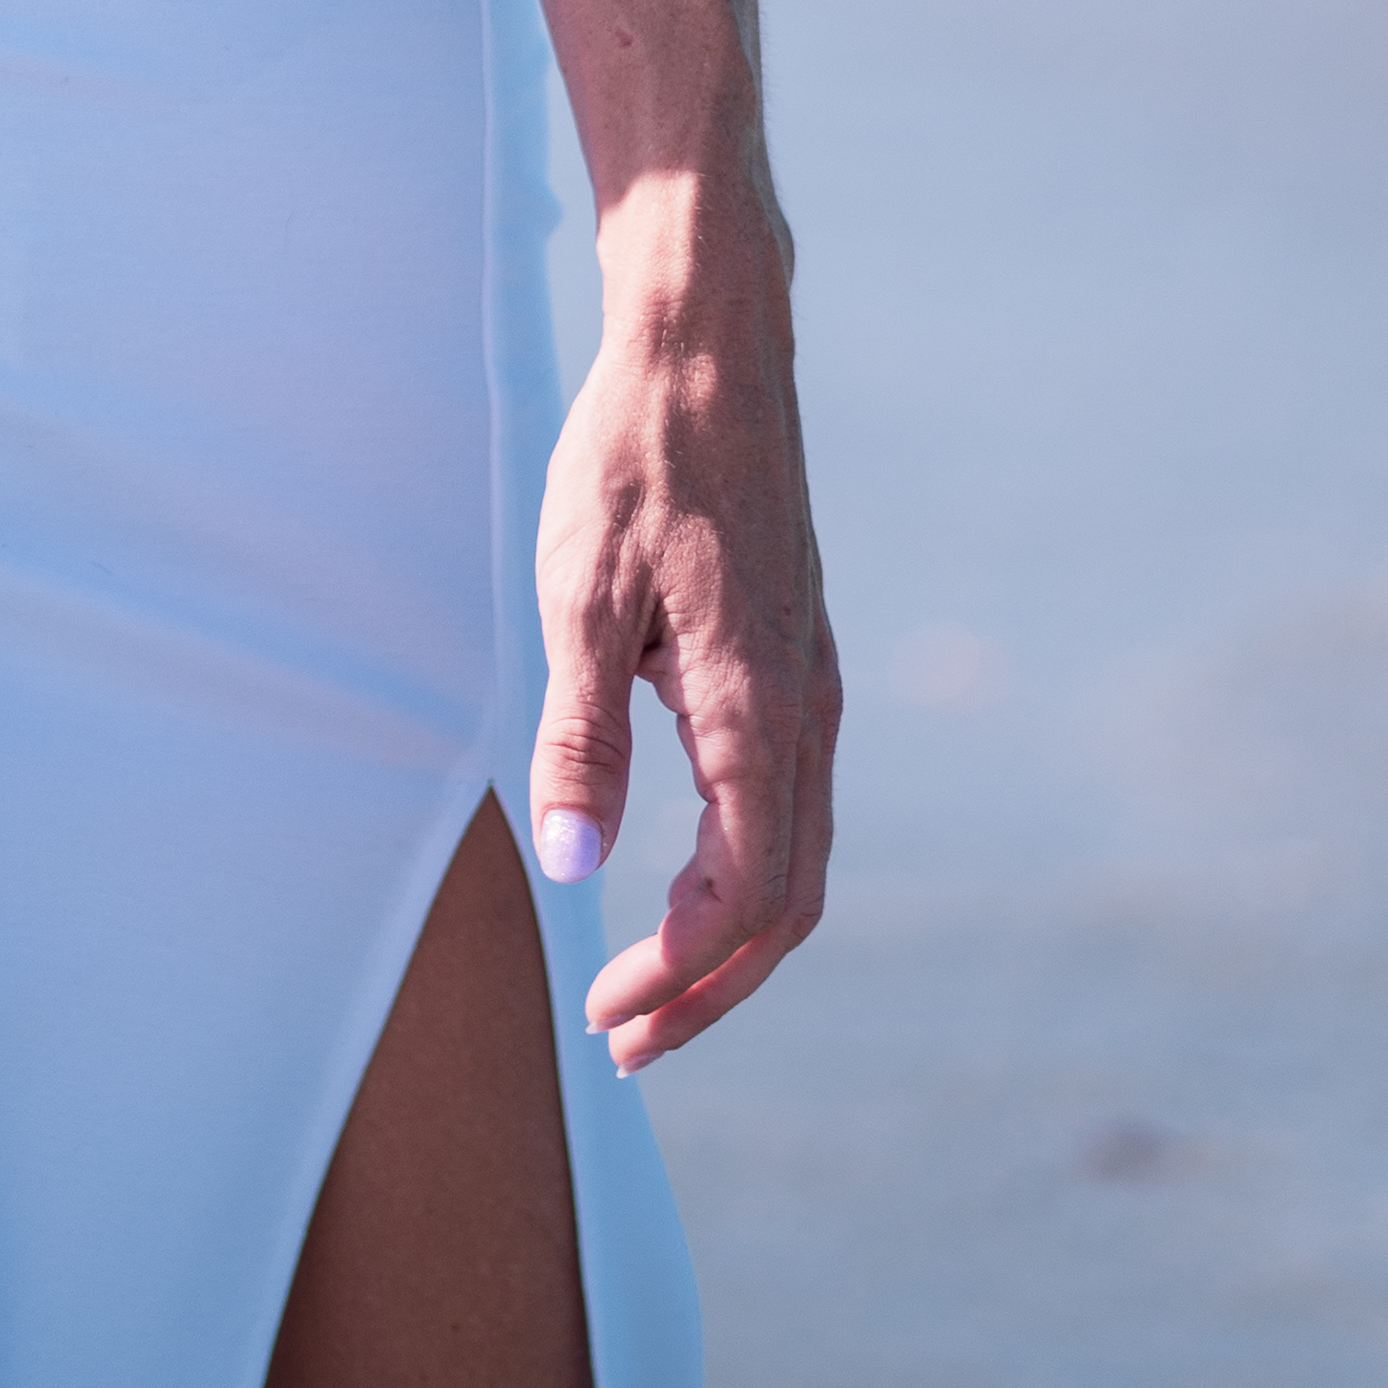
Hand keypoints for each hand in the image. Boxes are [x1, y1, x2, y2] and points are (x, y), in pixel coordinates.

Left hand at [527, 219, 837, 1070]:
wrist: (710, 346)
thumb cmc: (634, 457)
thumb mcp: (579, 592)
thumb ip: (577, 735)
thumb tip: (573, 869)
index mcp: (755, 705)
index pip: (741, 898)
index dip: (676, 976)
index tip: (605, 1017)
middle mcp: (807, 710)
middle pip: (788, 904)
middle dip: (710, 989)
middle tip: (625, 1041)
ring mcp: (815, 685)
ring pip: (803, 859)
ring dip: (734, 941)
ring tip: (650, 986)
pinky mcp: (801, 661)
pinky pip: (796, 804)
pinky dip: (751, 873)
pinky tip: (687, 876)